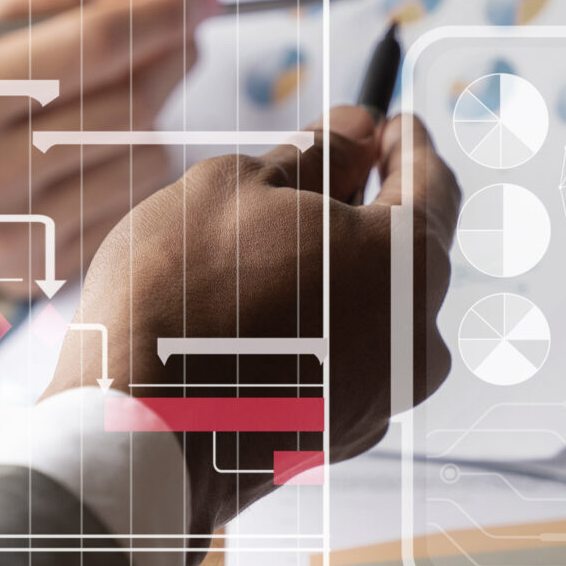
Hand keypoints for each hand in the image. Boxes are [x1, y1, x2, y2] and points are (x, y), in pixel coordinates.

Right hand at [0, 0, 211, 290]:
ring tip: (112, 99)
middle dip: (168, 62)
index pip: (98, 44)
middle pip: (132, 107)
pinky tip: (86, 156)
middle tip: (172, 38)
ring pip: (142, 165)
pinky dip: (124, 175)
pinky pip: (123, 212)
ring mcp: (2, 236)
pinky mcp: (25, 273)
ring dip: (151, 122)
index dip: (166, 14)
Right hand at [43, 106, 462, 542]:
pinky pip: (343, 364)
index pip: (432, 182)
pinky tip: (246, 325)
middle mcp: (416, 337)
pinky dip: (312, 336)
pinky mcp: (343, 440)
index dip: (405, 144)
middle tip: (298, 186)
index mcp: (406, 261)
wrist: (132, 435)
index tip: (382, 124)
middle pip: (401, 253)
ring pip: (370, 312)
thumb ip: (315, 154)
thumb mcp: (236, 186)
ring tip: (250, 265)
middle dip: (358, 213)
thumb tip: (358, 133)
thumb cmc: (179, 298)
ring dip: (331, 279)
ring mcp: (384, 399)